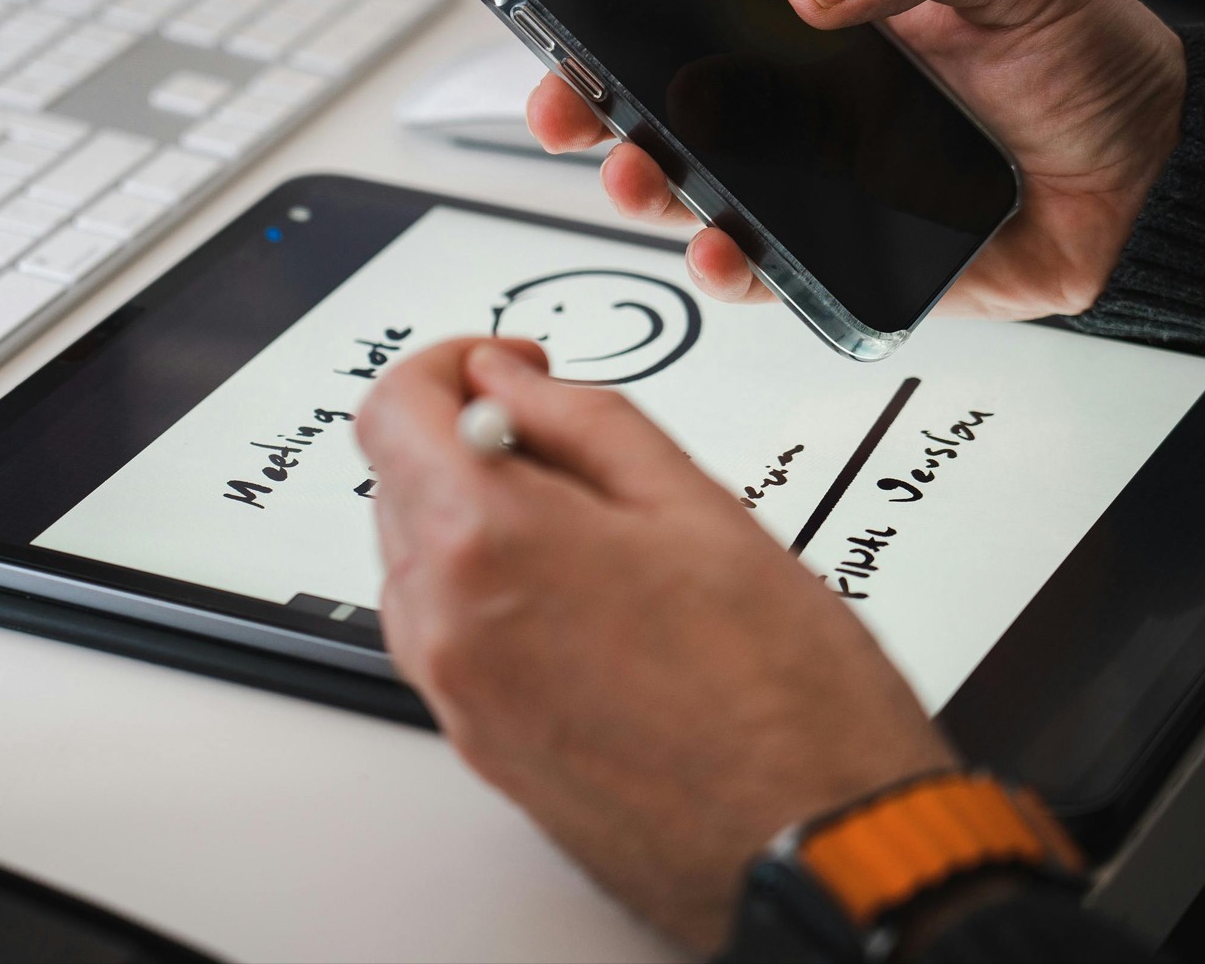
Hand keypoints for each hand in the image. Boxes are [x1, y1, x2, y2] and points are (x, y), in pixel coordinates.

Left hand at [357, 338, 955, 949]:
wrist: (809, 839)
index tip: (505, 367)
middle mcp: (444, 624)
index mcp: (486, 543)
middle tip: (568, 446)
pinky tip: (587, 601)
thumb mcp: (694, 504)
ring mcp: (454, 693)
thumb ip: (580, 419)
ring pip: (419, 560)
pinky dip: (489, 591)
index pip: (394, 409)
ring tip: (598, 535)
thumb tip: (508, 378)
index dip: (448, 365)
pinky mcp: (476, 741)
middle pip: (399, 481)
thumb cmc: (783, 693)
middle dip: (471, 441)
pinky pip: (447, 633)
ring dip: (478, 518)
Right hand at [529, 0, 1186, 320]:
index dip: (630, 20)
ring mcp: (815, 181)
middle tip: (572, 112)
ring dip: (651, 190)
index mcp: (828, 18)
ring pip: (700, 191)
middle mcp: (806, 101)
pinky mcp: (839, 256)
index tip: (578, 27)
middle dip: (603, 112)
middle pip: (674, 106)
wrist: (1152, 184)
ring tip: (638, 179)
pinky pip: (763, 269)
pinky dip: (729, 269)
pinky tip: (721, 250)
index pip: (703, 9)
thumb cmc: (1090, 65)